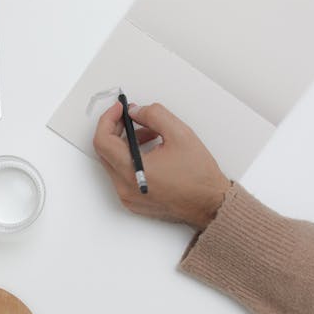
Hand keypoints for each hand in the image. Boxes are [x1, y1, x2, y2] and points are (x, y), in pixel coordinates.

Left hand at [93, 102, 230, 229]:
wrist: (211, 204)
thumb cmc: (199, 176)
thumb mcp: (180, 134)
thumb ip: (154, 115)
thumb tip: (135, 112)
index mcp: (131, 172)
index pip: (102, 141)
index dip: (108, 119)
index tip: (119, 109)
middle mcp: (125, 187)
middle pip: (106, 151)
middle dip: (118, 129)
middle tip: (133, 116)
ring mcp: (128, 197)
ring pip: (115, 162)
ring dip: (127, 144)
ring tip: (151, 134)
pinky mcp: (134, 201)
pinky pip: (123, 175)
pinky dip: (131, 159)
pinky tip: (151, 152)